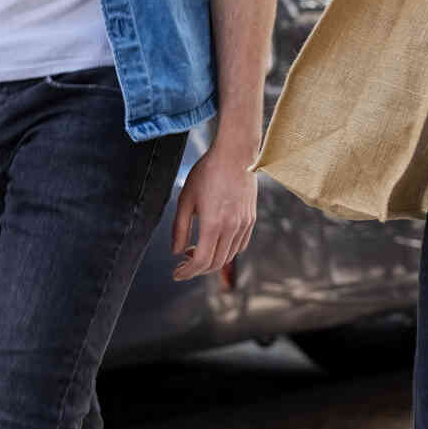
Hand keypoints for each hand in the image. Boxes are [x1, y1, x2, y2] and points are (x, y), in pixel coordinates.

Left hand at [171, 139, 257, 280]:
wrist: (235, 155)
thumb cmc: (207, 173)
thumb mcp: (185, 199)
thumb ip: (180, 228)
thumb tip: (177, 251)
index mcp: (213, 224)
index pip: (201, 261)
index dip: (187, 272)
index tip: (176, 274)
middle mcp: (232, 227)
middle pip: (216, 263)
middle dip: (197, 269)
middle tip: (184, 263)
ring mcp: (244, 223)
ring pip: (229, 256)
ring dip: (211, 260)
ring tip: (196, 250)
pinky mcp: (251, 218)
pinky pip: (240, 244)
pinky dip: (226, 251)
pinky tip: (215, 242)